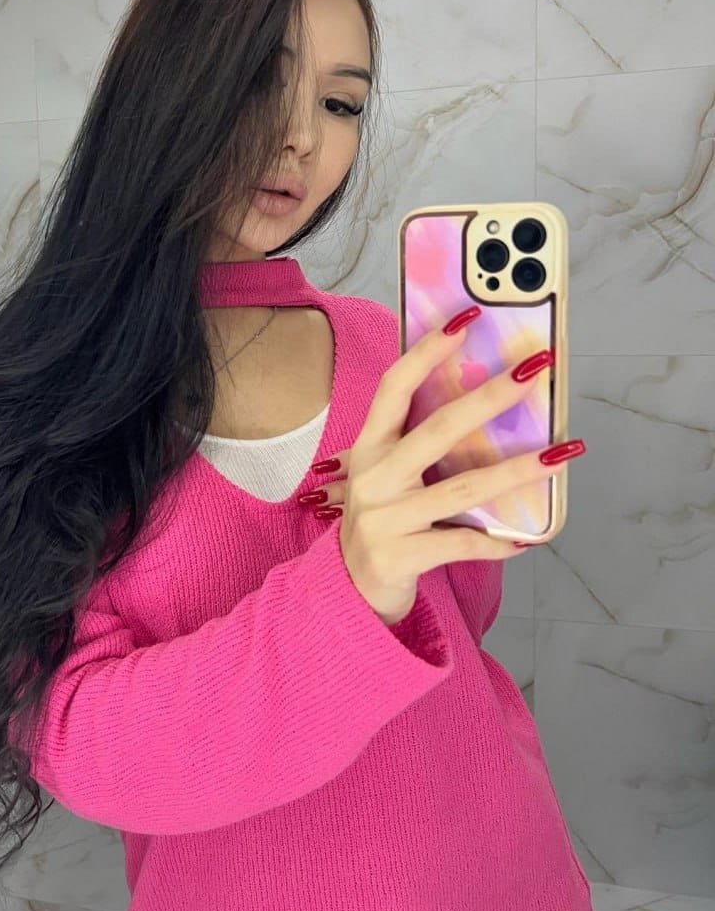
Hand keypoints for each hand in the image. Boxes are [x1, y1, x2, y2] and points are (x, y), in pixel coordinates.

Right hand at [309, 316, 585, 624]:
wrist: (349, 588)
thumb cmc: (382, 520)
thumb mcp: (387, 476)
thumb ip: (418, 443)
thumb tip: (486, 400)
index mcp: (368, 448)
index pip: (393, 389)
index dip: (426, 352)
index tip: (464, 321)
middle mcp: (372, 478)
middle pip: (436, 430)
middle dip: (489, 397)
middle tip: (532, 372)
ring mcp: (384, 518)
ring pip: (463, 489)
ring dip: (517, 470)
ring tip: (561, 453)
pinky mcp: (402, 555)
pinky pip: (463, 543)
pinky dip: (499, 543)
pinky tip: (527, 538)